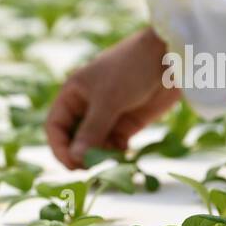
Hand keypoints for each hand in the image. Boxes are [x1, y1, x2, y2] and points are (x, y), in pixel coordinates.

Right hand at [45, 27, 179, 169]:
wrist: (170, 56)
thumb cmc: (131, 68)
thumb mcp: (108, 100)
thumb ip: (91, 131)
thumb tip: (74, 159)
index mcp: (72, 95)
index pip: (55, 127)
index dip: (59, 147)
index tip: (71, 164)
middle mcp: (86, 107)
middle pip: (73, 139)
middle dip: (79, 155)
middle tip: (90, 169)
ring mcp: (106, 116)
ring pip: (94, 146)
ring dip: (99, 157)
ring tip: (111, 162)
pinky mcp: (126, 124)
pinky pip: (114, 146)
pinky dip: (116, 154)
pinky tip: (124, 155)